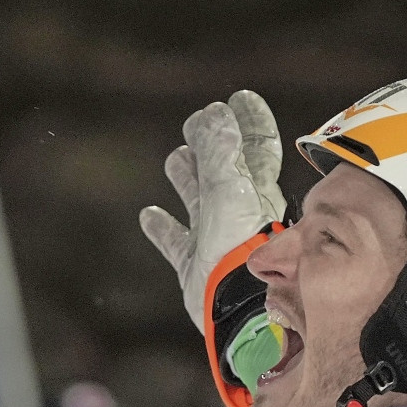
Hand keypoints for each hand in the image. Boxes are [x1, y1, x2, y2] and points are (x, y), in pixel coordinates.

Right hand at [140, 91, 286, 332]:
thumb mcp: (230, 189)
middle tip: (199, 122)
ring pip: (198, 200)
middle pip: (224, 170)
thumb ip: (221, 150)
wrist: (237, 308)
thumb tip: (216, 113)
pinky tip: (150, 215)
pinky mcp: (194, 267)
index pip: (257, 147)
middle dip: (212, 146)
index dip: (249, 121)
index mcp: (256, 192)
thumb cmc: (242, 247)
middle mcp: (238, 213)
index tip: (240, 98)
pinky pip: (176, 241)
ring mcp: (216, 240)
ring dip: (187, 178)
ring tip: (176, 160)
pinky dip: (163, 227)